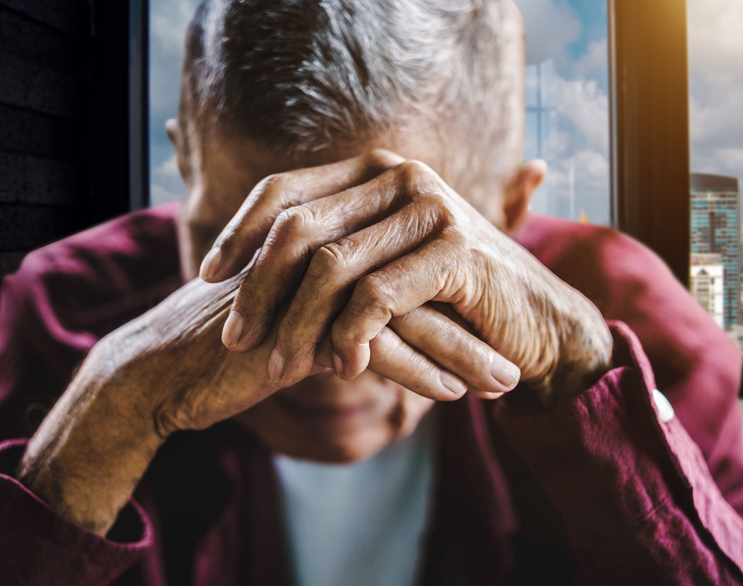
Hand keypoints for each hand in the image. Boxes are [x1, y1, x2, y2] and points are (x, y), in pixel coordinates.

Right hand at [17, 268, 499, 533]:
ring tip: (505, 381)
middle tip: (523, 353)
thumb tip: (410, 313)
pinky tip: (453, 394)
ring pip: (406, 313)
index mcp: (329, 237)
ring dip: (461, 351)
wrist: (167, 368)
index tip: (502, 327)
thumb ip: (351, 300)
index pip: (411, 260)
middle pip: (418, 281)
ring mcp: (309, 284)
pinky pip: (372, 347)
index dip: (460, 295)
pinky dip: (417, 372)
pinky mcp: (295, 324)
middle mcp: (324, 250)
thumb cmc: (239, 339)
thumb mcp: (303, 313)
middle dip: (475, 323)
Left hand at [200, 151, 612, 403]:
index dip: (238, 232)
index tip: (206, 278)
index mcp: (378, 172)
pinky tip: (344, 367)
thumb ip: (334, 252)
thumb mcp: (385, 268)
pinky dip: (352, 336)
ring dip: (298, 325)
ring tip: (280, 367)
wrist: (536, 326)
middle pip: (298, 228)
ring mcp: (432, 209)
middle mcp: (402, 177)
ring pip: (332, 268)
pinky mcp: (457, 251)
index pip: (285, 189)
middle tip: (236, 339)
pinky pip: (378, 297)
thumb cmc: (452, 303)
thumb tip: (247, 268)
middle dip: (257, 289)